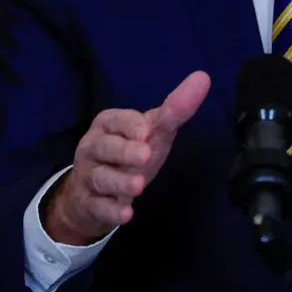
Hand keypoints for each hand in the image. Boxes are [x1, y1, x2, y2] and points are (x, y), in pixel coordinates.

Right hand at [43, 70, 210, 244]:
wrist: (93, 194)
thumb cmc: (128, 154)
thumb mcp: (152, 132)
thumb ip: (175, 109)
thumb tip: (203, 77)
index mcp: (107, 125)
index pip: (115, 120)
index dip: (129, 125)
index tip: (146, 131)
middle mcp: (93, 147)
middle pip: (104, 147)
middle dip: (123, 151)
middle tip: (145, 155)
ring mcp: (88, 177)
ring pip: (100, 178)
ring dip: (120, 182)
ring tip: (139, 186)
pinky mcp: (88, 204)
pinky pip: (97, 207)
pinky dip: (111, 211)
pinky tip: (126, 214)